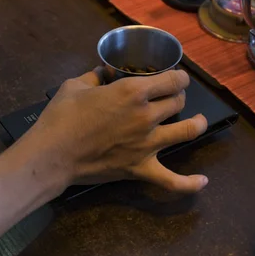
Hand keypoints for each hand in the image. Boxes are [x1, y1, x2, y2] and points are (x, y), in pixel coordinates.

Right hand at [22, 68, 208, 192]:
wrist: (52, 154)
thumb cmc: (61, 117)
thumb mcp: (74, 86)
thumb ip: (94, 76)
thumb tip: (103, 72)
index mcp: (133, 92)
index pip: (172, 79)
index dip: (178, 76)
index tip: (175, 77)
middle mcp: (147, 116)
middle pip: (178, 102)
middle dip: (177, 96)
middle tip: (171, 97)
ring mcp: (148, 144)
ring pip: (187, 132)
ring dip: (196, 124)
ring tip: (197, 121)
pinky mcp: (141, 168)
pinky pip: (172, 180)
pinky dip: (189, 183)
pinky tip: (202, 181)